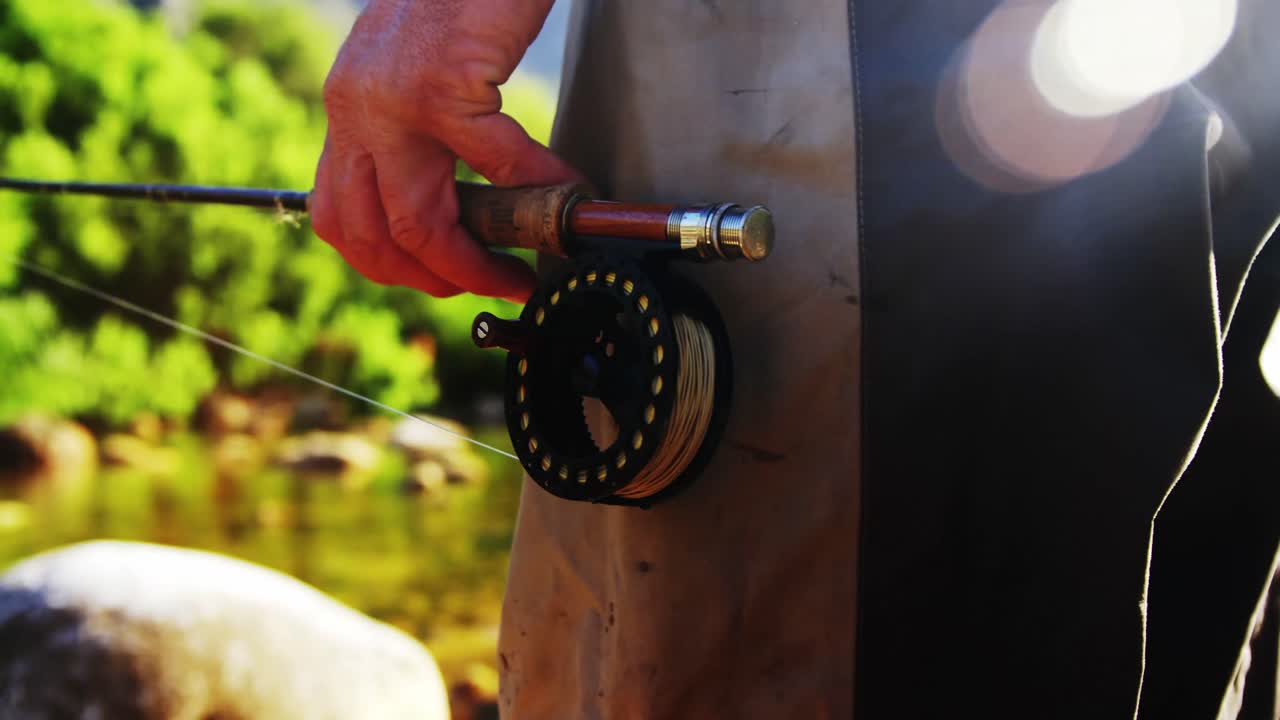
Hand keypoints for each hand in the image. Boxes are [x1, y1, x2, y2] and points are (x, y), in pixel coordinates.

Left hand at [310, 0, 581, 302]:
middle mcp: (355, 107)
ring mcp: (393, 98)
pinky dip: (540, 187)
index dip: (388, 263)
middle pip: (369, 233)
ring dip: (469, 261)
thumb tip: (451, 195)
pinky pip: (497, 164)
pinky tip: (568, 190)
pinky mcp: (442, 81)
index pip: (340, 214)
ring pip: (417, 221)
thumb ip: (415, 131)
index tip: (440, 276)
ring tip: (515, 266)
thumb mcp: (412, 69)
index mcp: (348, 107)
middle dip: (429, 278)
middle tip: (483, 284)